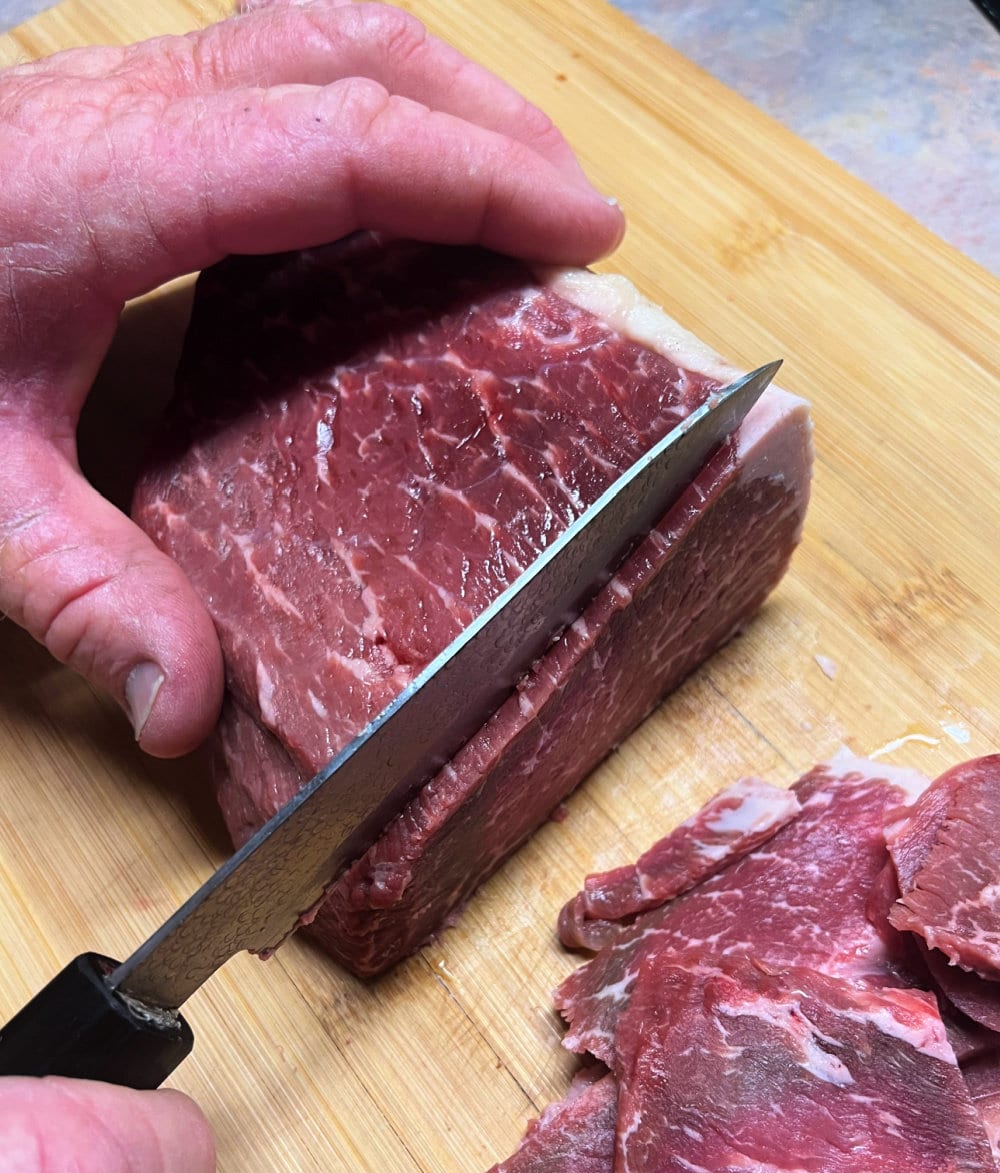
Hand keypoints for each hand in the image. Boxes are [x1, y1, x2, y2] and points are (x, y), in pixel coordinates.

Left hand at [0, 0, 622, 757]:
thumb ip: (85, 595)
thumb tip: (188, 712)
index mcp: (108, 186)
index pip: (338, 142)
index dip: (477, 178)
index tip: (584, 230)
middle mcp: (125, 108)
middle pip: (350, 48)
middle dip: (488, 123)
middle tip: (578, 218)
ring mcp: (120, 94)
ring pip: (318, 35)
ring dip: (438, 99)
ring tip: (516, 194)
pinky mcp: (116, 113)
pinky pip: (278, 69)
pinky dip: (373, 114)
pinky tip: (396, 203)